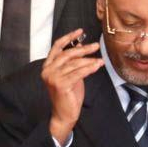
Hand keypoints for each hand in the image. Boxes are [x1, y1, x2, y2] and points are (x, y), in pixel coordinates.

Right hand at [42, 28, 102, 144]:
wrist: (64, 115)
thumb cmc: (67, 95)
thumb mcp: (70, 74)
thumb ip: (72, 62)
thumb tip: (80, 46)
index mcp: (48, 66)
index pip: (57, 47)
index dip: (68, 38)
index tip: (80, 31)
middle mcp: (48, 70)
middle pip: (67, 54)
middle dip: (83, 49)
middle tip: (95, 46)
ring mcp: (53, 77)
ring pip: (74, 64)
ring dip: (89, 60)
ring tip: (100, 59)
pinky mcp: (61, 84)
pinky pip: (78, 73)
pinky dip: (89, 68)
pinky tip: (97, 65)